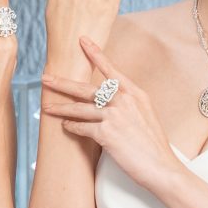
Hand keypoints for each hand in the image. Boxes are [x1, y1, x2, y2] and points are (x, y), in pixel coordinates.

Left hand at [40, 36, 184, 190]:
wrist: (162, 167)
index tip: (82, 40)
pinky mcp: (106, 134)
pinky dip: (71, 127)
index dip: (95, 54)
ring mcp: (115, 116)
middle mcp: (124, 101)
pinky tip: (65, 126)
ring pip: (78, 108)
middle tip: (45, 77)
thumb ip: (127, 104)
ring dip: (60, 108)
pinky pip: (81, 127)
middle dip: (62, 83)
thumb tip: (108, 100)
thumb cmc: (153, 146)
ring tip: (46, 107)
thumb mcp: (145, 115)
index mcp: (135, 94)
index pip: (111, 70)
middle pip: (86, 88)